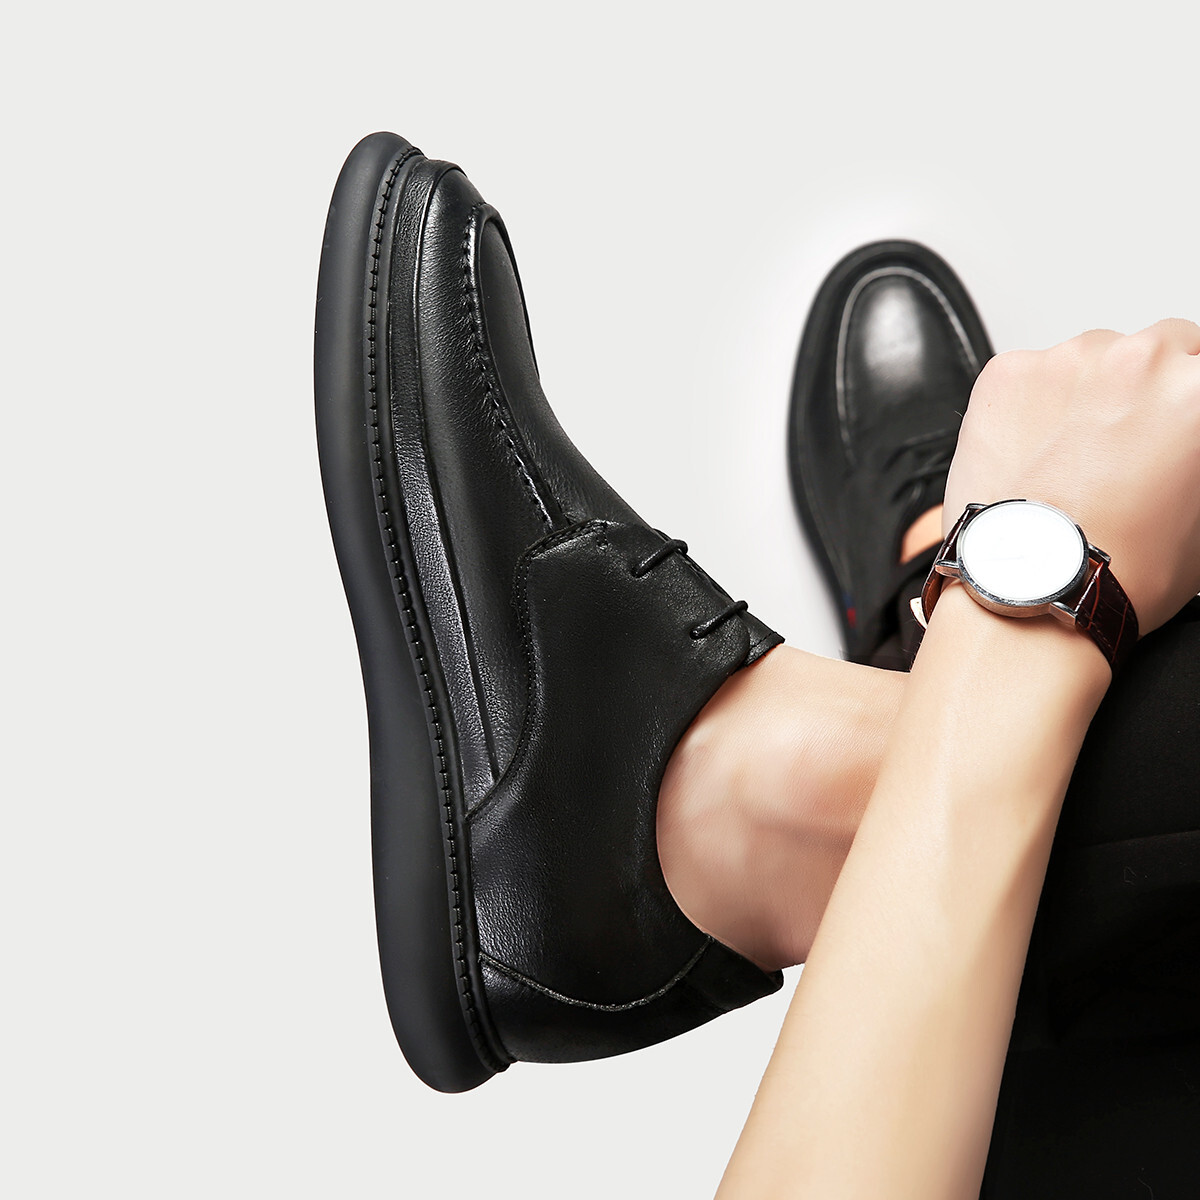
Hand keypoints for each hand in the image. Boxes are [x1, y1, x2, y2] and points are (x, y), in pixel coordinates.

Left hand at [943, 319, 1199, 633]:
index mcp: (1199, 391)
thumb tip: (1186, 449)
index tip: (1183, 424)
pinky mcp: (1009, 374)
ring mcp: (1068, 361)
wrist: (1028, 588)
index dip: (1195, 406)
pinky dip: (1037, 403)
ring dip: (1095, 390)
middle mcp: (1139, 360)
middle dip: (1157, 387)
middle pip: (1166, 346)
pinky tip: (1036, 454)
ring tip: (1078, 457)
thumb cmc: (1117, 569)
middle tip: (1137, 442)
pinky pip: (1034, 373)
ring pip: (1097, 355)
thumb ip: (1197, 455)